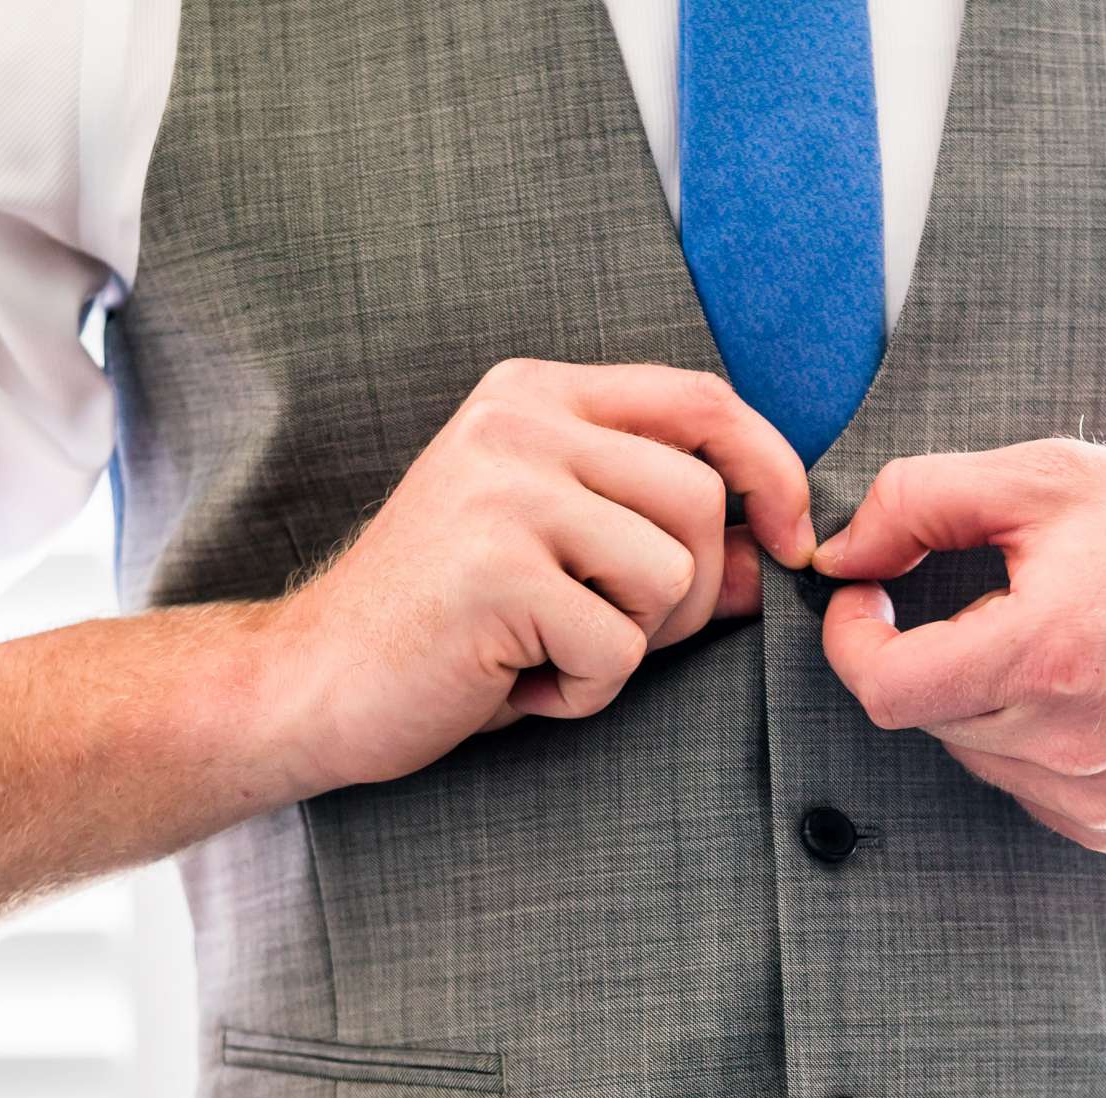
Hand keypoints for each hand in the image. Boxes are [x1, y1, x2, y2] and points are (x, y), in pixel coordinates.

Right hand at [263, 359, 812, 791]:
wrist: (313, 682)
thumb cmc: (451, 625)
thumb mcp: (567, 561)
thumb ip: (668, 541)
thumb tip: (778, 555)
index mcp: (535, 398)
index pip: (700, 397)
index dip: (773, 467)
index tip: (792, 539)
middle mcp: (518, 425)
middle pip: (699, 497)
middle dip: (688, 592)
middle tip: (605, 632)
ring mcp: (503, 491)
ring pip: (672, 573)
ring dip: (630, 643)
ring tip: (548, 651)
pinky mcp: (496, 571)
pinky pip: (617, 647)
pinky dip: (583, 692)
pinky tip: (516, 682)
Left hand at [812, 439, 1105, 853]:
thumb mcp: (1050, 478)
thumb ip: (920, 503)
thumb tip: (835, 556)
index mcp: (1047, 652)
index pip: (886, 687)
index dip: (852, 641)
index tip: (865, 597)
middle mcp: (1072, 744)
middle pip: (931, 714)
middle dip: (937, 654)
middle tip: (998, 597)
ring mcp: (1100, 799)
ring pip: (977, 755)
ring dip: (987, 700)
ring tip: (1066, 641)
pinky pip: (1030, 787)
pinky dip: (1035, 740)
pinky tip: (1098, 691)